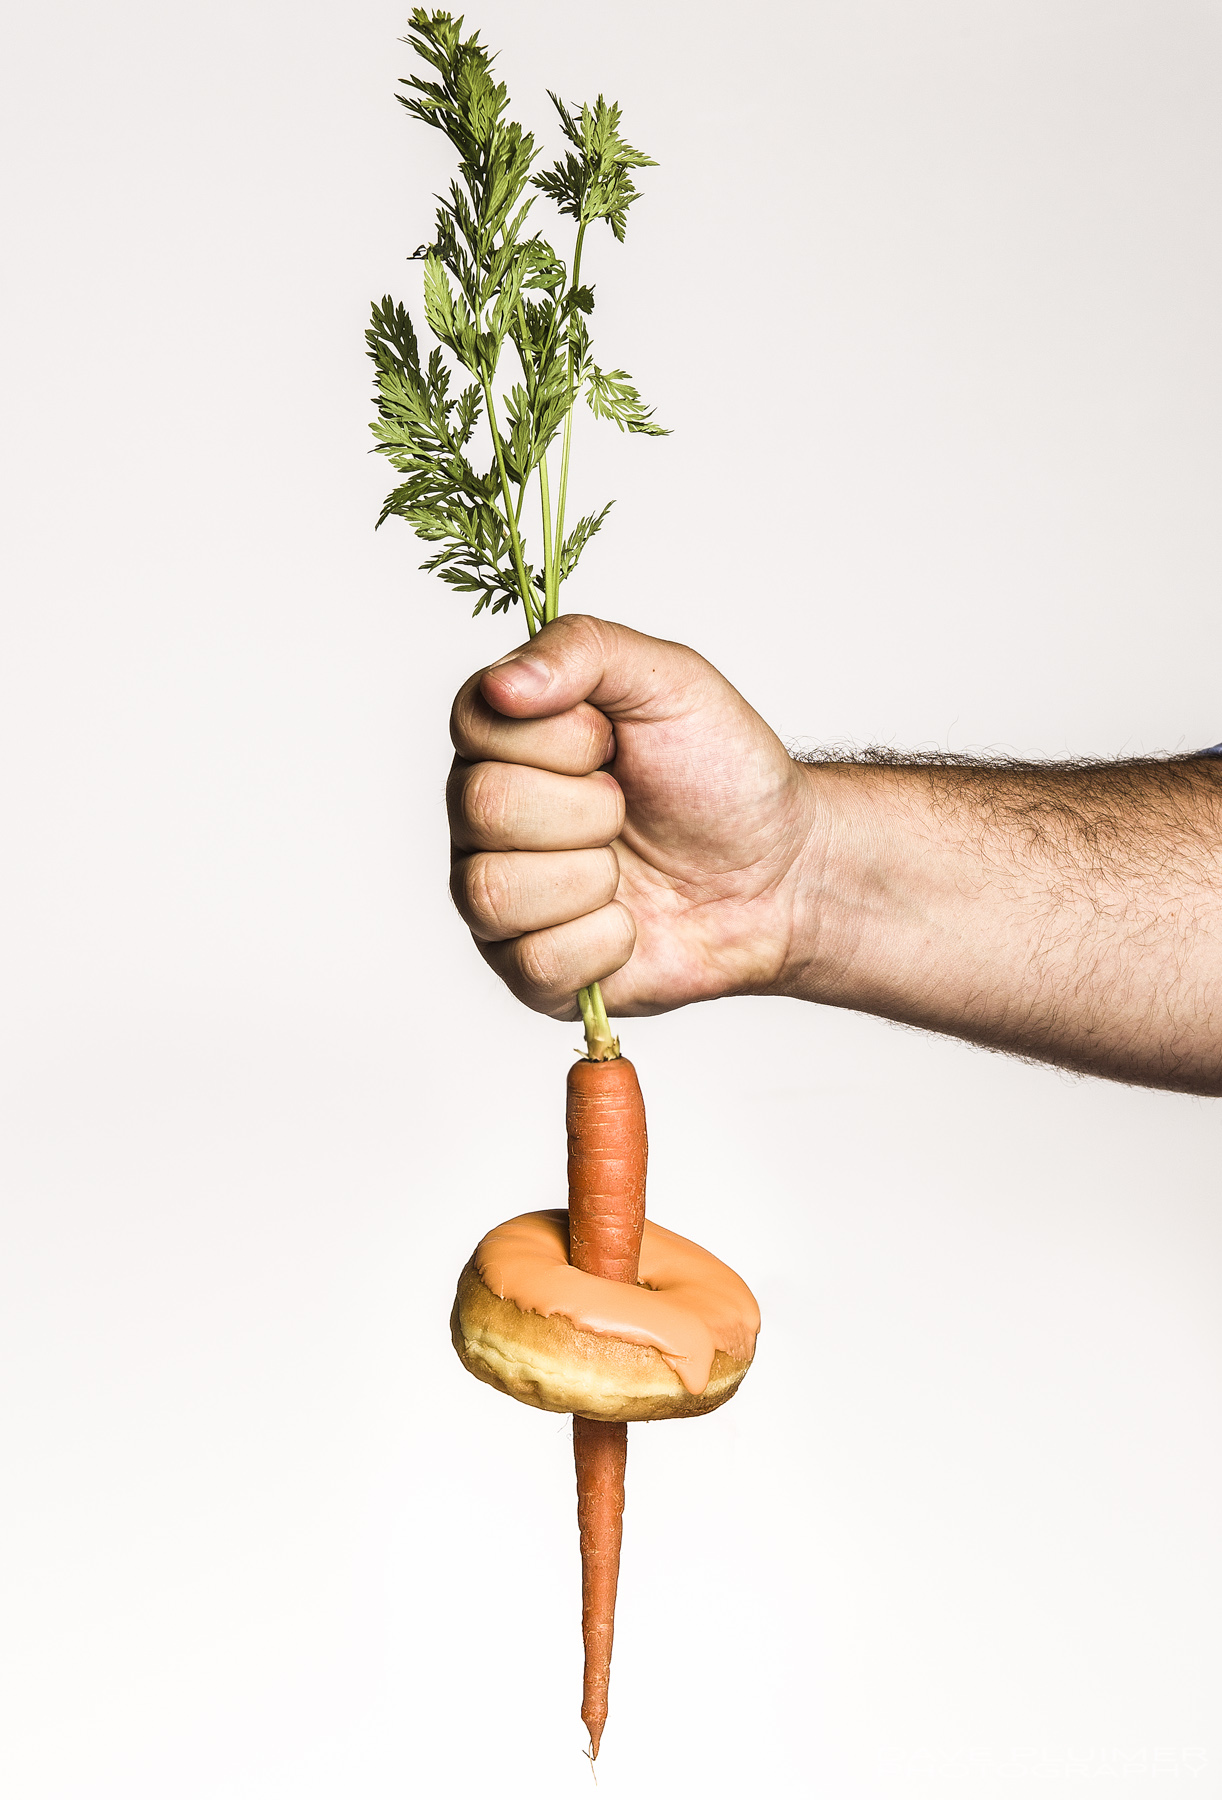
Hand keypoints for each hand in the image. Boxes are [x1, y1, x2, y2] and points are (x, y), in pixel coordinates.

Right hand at [447, 616, 820, 1020]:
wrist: (781, 871)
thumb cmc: (720, 773)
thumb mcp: (671, 680)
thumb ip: (583, 649)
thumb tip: (504, 683)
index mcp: (505, 739)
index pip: (476, 725)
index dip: (563, 738)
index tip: (613, 742)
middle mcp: (484, 818)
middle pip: (480, 808)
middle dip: (587, 809)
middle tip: (628, 808)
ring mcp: (501, 897)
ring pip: (491, 892)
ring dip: (591, 879)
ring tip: (628, 869)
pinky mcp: (528, 971)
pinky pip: (531, 964)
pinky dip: (604, 942)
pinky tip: (631, 924)